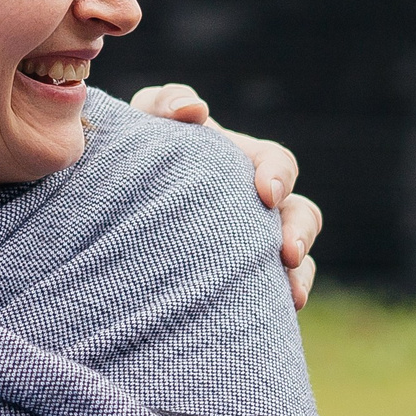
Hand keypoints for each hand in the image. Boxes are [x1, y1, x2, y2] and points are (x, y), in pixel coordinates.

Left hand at [131, 83, 323, 308]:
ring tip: (291, 293)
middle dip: (300, 232)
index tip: (265, 193)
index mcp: (245, 162)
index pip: (278, 164)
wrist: (115, 201)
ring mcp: (253, 242)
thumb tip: (194, 110)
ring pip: (296, 259)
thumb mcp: (147, 120)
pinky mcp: (241, 277)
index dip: (279, 176)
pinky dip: (280, 300)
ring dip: (300, 273)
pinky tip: (276, 313)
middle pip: (301, 214)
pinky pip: (272, 292)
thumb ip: (166, 102)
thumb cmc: (141, 152)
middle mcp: (257, 205)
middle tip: (286, 252)